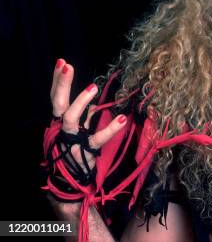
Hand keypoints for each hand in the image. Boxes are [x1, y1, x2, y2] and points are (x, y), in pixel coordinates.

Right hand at [50, 59, 126, 182]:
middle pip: (58, 103)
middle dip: (61, 84)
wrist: (71, 181)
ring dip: (80, 101)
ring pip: (71, 118)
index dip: (58, 81)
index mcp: (60, 122)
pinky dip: (109, 129)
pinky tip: (121, 120)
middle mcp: (62, 129)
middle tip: (67, 65)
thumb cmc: (76, 151)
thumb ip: (87, 116)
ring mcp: (71, 140)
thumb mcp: (81, 131)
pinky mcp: (85, 152)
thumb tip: (97, 104)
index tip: (62, 62)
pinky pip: (97, 139)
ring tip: (93, 86)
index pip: (56, 98)